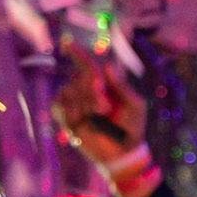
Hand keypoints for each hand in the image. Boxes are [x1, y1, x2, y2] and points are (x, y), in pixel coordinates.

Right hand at [52, 38, 148, 167]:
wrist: (122, 152)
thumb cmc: (131, 127)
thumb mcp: (135, 105)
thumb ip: (122, 86)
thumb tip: (107, 65)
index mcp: (102, 83)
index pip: (86, 63)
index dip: (76, 52)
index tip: (67, 44)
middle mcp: (84, 88)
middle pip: (81, 75)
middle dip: (93, 89)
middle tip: (105, 107)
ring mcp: (72, 101)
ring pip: (70, 90)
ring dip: (86, 104)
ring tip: (98, 116)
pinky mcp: (64, 115)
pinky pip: (61, 105)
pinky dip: (75, 111)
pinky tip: (84, 120)